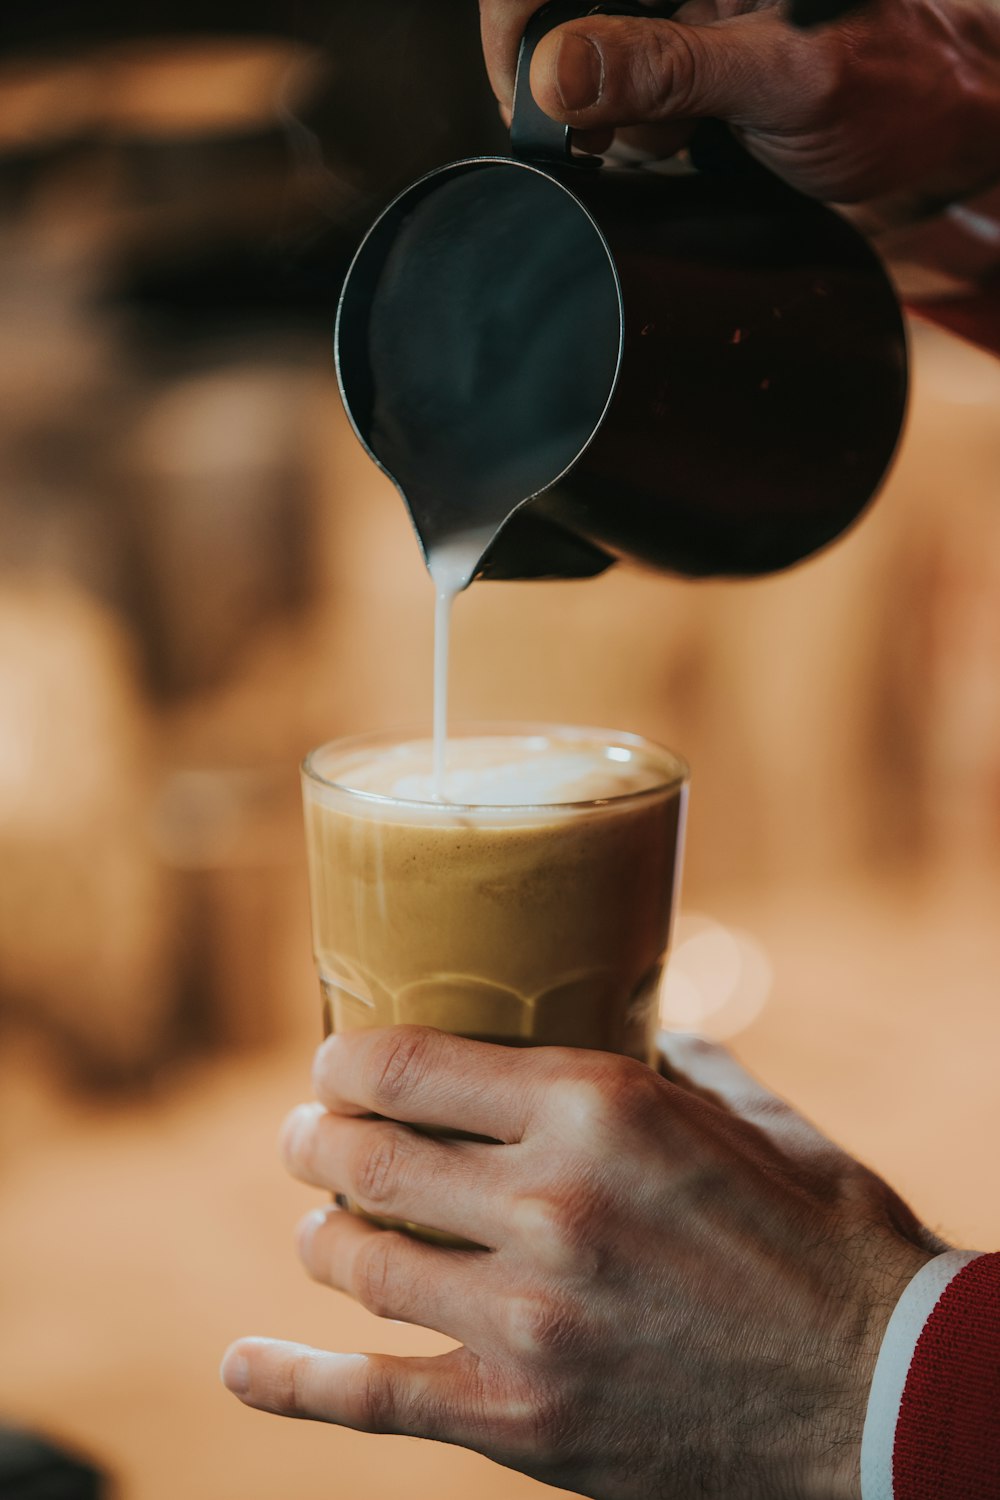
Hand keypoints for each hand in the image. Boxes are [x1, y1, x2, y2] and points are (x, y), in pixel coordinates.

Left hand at [222, 1026, 943, 1499]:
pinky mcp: (522, 1417)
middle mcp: (548, 1202)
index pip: (412, 1064)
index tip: (333, 1063)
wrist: (886, 1397)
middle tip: (308, 1138)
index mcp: (598, 1107)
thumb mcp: (754, 1118)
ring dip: (321, 1238)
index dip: (346, 1059)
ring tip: (319, 1230)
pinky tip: (241, 1365)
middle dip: (318, 1140)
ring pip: (358, 1264)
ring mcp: (527, 1316)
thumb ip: (675, 1059)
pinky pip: (370, 1397)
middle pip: (367, 1158)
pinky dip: (290, 1382)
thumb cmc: (826, 1241)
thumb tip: (631, 1019)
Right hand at [479, 0, 999, 210]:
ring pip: (576, 52)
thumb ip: (670, 70)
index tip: (523, 81)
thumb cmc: (896, 94)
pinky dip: (622, 129)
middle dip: (565, 74)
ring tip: (667, 139)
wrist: (934, 144)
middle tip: (602, 131)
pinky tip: (673, 142)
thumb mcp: (784, 82)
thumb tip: (558, 72)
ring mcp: (680, 13)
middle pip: (561, 8)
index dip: (521, 12)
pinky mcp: (677, 56)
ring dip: (601, 110)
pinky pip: (608, 89)